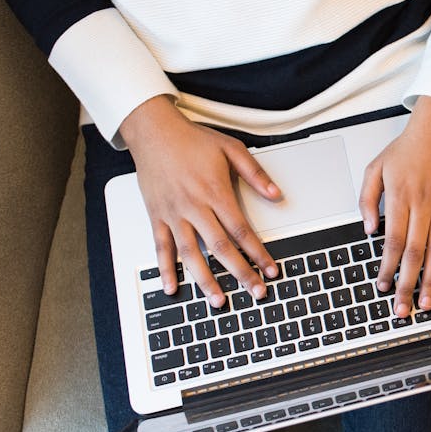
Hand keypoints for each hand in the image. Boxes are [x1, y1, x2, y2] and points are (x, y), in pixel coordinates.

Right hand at [120, 95, 280, 306]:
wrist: (153, 131)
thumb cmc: (192, 140)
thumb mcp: (232, 149)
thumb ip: (256, 175)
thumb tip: (277, 195)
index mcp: (215, 192)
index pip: (241, 230)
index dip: (258, 253)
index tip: (271, 269)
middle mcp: (194, 206)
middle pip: (220, 247)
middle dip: (240, 273)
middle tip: (255, 292)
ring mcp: (173, 214)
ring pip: (191, 253)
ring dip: (205, 280)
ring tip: (218, 301)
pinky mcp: (156, 216)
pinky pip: (161, 247)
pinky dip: (166, 269)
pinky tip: (173, 288)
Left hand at [358, 97, 430, 317]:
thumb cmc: (407, 148)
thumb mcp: (375, 168)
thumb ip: (367, 200)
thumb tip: (369, 230)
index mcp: (400, 199)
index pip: (392, 242)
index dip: (387, 268)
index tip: (382, 286)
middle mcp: (424, 206)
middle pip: (414, 253)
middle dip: (407, 284)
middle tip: (403, 309)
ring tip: (428, 302)